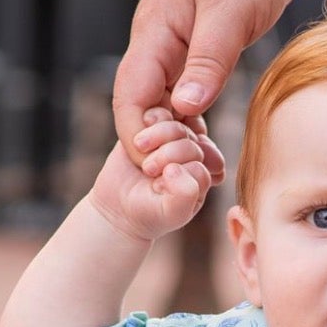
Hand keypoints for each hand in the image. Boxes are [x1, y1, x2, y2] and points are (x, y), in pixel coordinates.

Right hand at [89, 111, 216, 242]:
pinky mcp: (154, 128)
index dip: (183, 168)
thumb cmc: (150, 214)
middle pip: (192, 141)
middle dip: (170, 153)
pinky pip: (160, 112)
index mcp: (204, 175)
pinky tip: (139, 137)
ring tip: (141, 148)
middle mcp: (193, 156)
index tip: (160, 185)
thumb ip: (184, 195)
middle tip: (148, 169)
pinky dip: (151, 120)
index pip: (207, 161)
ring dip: (160, 134)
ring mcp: (174, 140)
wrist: (119, 206)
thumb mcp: (171, 213)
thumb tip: (177, 167)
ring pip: (178, 125)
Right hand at [112, 0, 326, 162]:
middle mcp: (157, 38)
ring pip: (163, 102)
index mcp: (156, 27)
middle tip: (190, 179)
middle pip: (142, 103)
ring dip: (178, 136)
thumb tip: (186, 108)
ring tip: (204, 170)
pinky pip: (184, 93)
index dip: (138, 133)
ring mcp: (173, 44)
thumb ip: (209, 60)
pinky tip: (209, 146)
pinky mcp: (194, 48)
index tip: (158, 167)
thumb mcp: (233, 10)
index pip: (130, 91)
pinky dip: (193, 120)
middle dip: (158, 143)